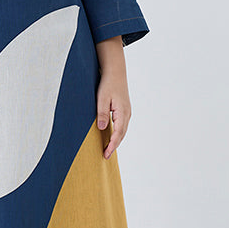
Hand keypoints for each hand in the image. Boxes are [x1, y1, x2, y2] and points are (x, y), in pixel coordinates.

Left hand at [95, 36, 130, 159]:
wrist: (115, 72)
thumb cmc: (108, 84)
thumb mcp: (102, 98)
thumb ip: (102, 113)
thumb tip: (102, 128)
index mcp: (122, 112)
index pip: (118, 134)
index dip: (112, 145)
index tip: (106, 154)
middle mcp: (127, 114)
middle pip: (122, 134)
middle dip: (114, 145)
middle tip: (105, 155)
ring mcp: (126, 112)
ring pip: (122, 130)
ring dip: (116, 140)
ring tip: (108, 149)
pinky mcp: (124, 110)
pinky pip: (121, 125)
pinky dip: (117, 133)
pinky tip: (111, 136)